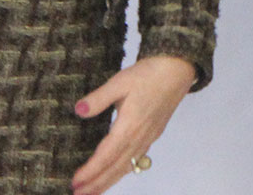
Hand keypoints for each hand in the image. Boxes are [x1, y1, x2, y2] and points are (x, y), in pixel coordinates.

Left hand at [70, 55, 196, 194]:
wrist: (177, 69)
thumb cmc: (148, 74)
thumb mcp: (120, 81)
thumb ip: (99, 98)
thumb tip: (78, 110)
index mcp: (129, 126)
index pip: (106, 156)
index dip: (91, 171)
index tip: (75, 182)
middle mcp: (139, 137)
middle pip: (116, 168)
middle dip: (97, 184)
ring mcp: (148, 138)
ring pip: (127, 166)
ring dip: (109, 181)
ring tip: (93, 192)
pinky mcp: (153, 135)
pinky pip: (135, 160)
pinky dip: (122, 171)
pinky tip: (115, 174)